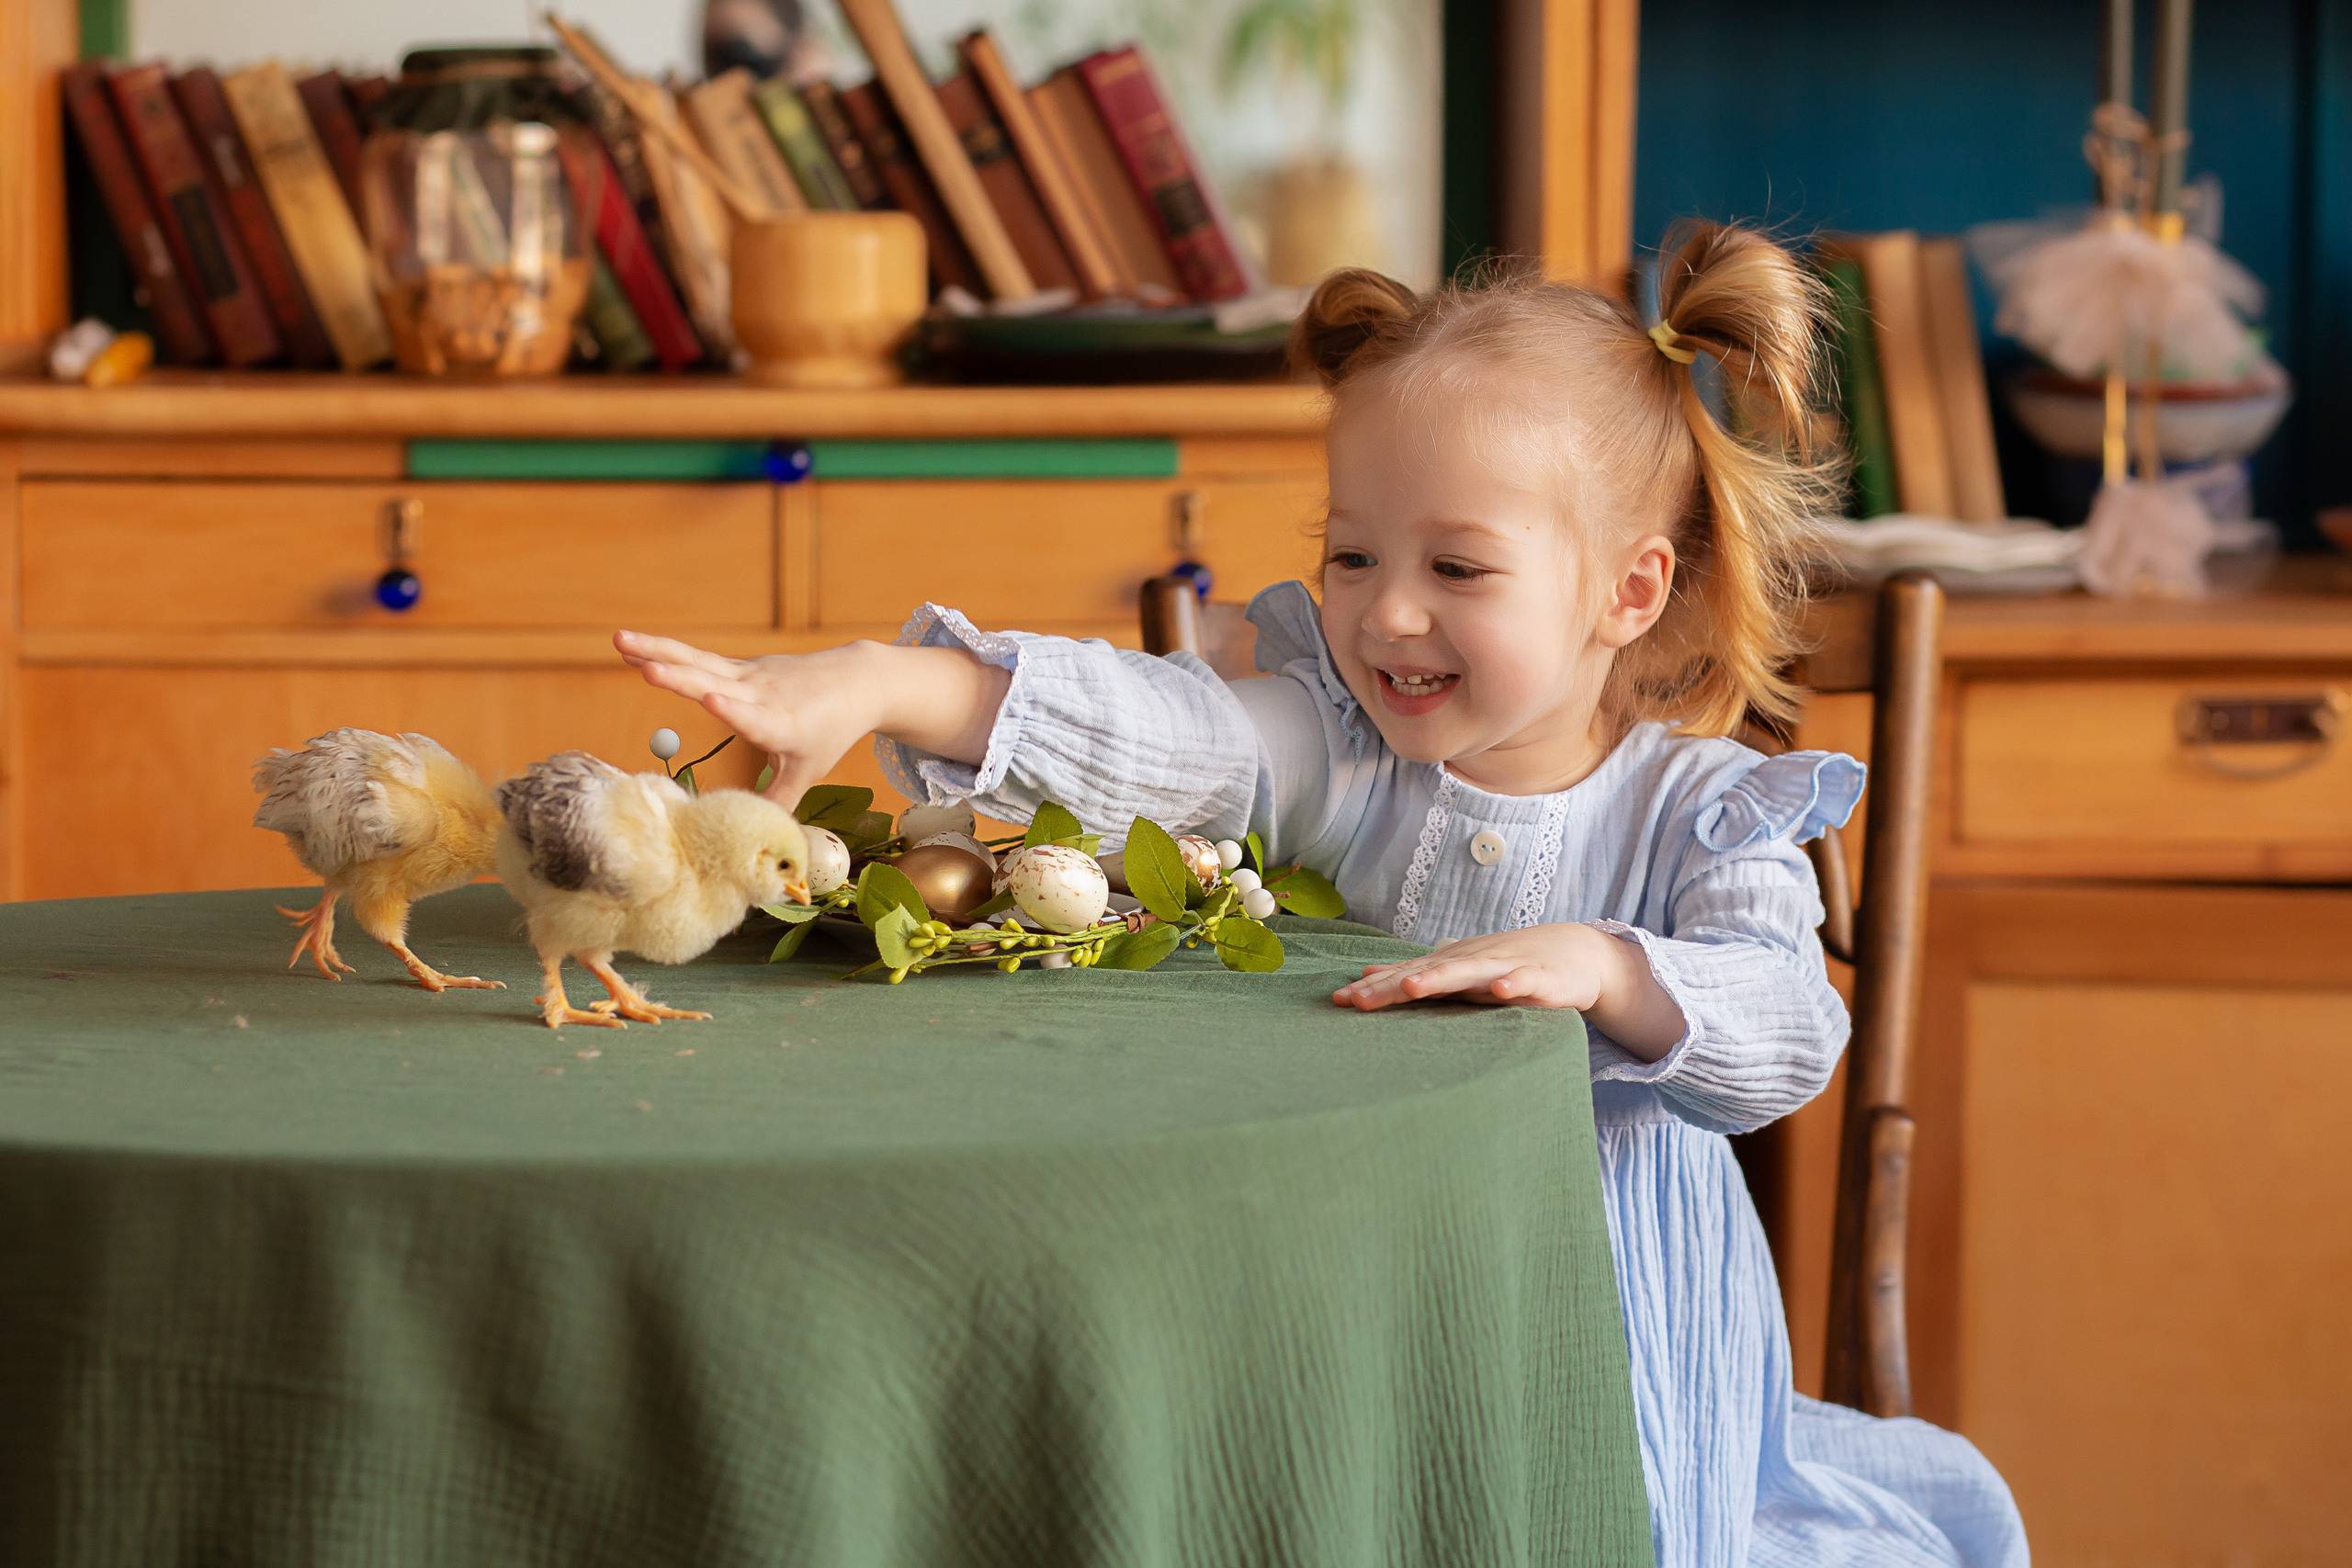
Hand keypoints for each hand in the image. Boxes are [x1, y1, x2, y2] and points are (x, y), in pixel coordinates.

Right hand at [617, 633, 881, 804]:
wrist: (855, 681)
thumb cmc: (831, 731)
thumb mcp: (809, 769)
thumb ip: (779, 800)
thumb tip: (757, 835)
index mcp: (781, 724)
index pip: (754, 718)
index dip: (733, 711)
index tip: (712, 700)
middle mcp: (762, 695)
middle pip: (714, 683)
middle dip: (679, 677)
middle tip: (646, 669)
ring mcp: (750, 676)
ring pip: (699, 662)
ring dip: (657, 651)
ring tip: (619, 642)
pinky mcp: (742, 667)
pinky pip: (699, 659)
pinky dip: (665, 652)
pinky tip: (634, 650)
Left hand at [1332, 922, 1685, 1059]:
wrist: (1572, 953)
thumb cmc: (1507, 963)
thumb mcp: (1457, 969)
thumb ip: (1414, 973)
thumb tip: (1366, 972)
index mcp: (1451, 965)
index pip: (1405, 977)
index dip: (1373, 989)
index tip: (1338, 1001)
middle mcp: (1471, 962)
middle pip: (1426, 975)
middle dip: (1392, 987)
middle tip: (1356, 998)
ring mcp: (1505, 967)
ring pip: (1468, 974)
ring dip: (1440, 980)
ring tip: (1411, 988)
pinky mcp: (1541, 979)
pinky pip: (1525, 982)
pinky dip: (1513, 984)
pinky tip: (1500, 992)